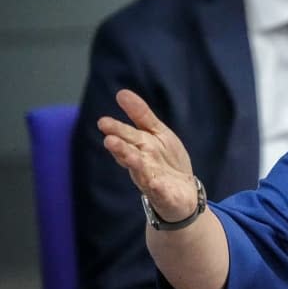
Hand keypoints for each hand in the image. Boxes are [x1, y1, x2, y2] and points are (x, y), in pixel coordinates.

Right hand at [98, 89, 197, 221]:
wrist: (183, 193)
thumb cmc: (166, 161)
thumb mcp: (157, 133)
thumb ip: (141, 115)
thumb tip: (121, 93)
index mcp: (140, 148)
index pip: (127, 137)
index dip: (117, 131)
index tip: (103, 123)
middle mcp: (142, 164)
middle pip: (130, 154)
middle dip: (120, 148)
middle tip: (109, 139)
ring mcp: (152, 180)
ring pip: (141, 172)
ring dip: (133, 164)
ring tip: (127, 156)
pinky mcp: (165, 195)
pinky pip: (160, 191)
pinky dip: (157, 188)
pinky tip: (155, 183)